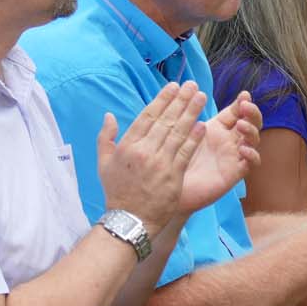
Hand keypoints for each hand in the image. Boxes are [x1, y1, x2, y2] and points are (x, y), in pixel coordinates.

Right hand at [97, 82, 206, 234]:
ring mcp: (160, 164)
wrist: (129, 220)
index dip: (162, 100)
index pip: (147, 117)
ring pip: (178, 133)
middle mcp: (144, 151)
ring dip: (191, 113)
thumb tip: (109, 115)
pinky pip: (186, 153)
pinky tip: (203, 125)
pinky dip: (194, 139)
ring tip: (200, 97)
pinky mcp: (174, 176)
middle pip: (165, 120)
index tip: (173, 87)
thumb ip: (105, 137)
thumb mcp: (103, 164)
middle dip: (180, 100)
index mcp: (128, 146)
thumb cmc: (117, 191)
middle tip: (191, 85)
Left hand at [180, 91, 261, 213]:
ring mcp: (233, 156)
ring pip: (253, 140)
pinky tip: (243, 149)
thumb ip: (188, 113)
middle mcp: (229, 141)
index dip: (242, 103)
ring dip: (251, 130)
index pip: (236, 112)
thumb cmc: (173, 156)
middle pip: (251, 123)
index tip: (244, 95)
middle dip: (252, 113)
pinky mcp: (234, 173)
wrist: (169, 185)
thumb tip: (189, 90)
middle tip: (245, 107)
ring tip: (241, 125)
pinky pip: (250, 163)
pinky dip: (251, 155)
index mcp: (218, 128)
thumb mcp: (182, 131)